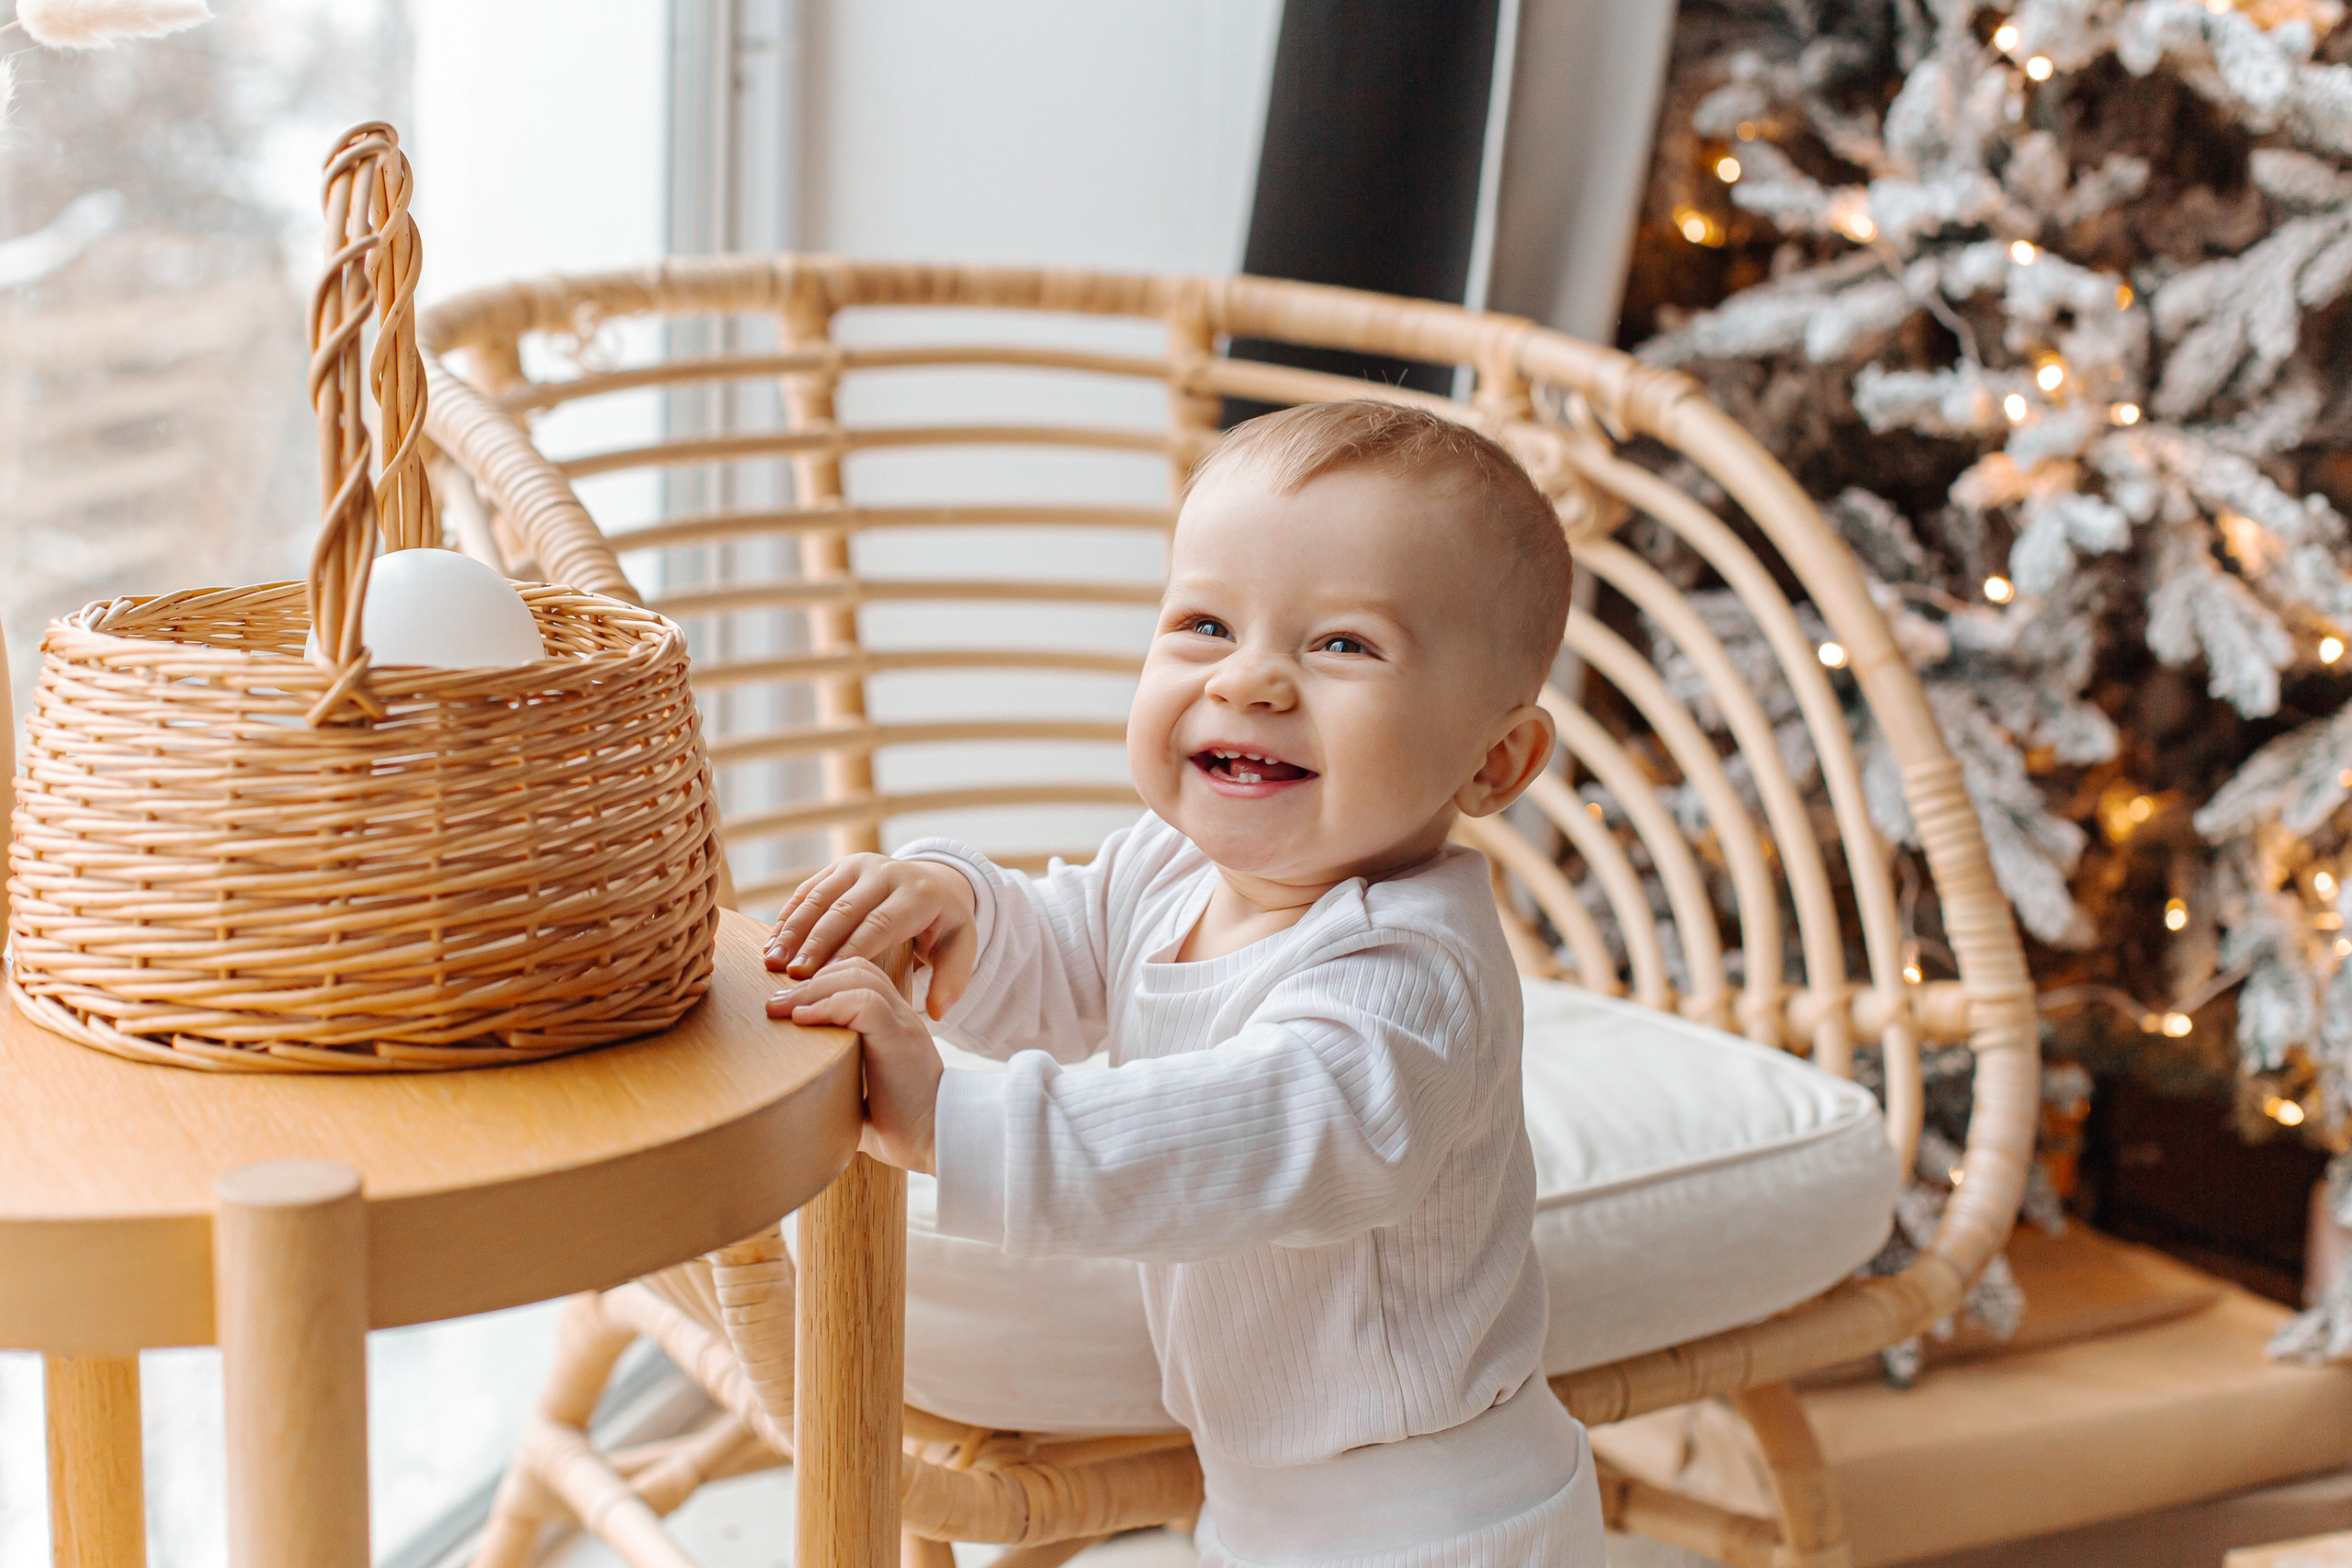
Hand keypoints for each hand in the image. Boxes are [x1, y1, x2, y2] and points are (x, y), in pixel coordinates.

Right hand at [765, 854, 978, 1019]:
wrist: (934, 882)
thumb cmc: (944, 926)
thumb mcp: (961, 949)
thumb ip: (953, 981)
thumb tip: (939, 1013)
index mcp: (918, 894)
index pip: (880, 924)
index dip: (851, 950)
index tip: (827, 978)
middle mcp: (887, 872)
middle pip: (845, 909)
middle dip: (816, 942)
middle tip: (793, 974)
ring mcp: (860, 866)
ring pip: (820, 896)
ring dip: (793, 929)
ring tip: (773, 961)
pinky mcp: (839, 867)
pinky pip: (808, 889)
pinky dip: (788, 916)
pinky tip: (771, 944)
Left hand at [767, 957, 942, 1174]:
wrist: (941, 1143)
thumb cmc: (902, 1130)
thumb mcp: (860, 1099)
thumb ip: (836, 1086)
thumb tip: (795, 1099)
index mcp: (893, 1024)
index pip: (859, 976)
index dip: (820, 981)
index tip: (785, 1005)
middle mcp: (900, 1016)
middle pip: (855, 966)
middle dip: (808, 980)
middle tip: (773, 1005)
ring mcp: (902, 1024)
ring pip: (858, 974)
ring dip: (812, 989)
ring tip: (781, 1010)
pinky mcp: (899, 1039)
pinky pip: (864, 1003)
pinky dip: (827, 1006)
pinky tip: (802, 1020)